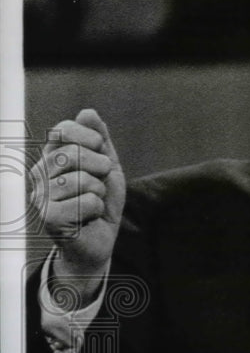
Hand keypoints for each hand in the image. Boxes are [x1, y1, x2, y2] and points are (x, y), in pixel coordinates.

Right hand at [31, 108, 125, 305]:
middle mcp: (39, 174)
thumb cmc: (101, 203)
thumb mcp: (107, 168)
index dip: (90, 139)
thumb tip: (87, 112)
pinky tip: (89, 217)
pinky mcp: (48, 217)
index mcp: (50, 157)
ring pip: (82, 179)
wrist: (99, 240)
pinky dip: (97, 209)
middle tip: (99, 185)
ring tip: (93, 203)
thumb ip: (100, 140)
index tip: (100, 152)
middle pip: (73, 154)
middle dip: (100, 168)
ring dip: (99, 192)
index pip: (63, 130)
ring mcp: (40, 196)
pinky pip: (87, 201)